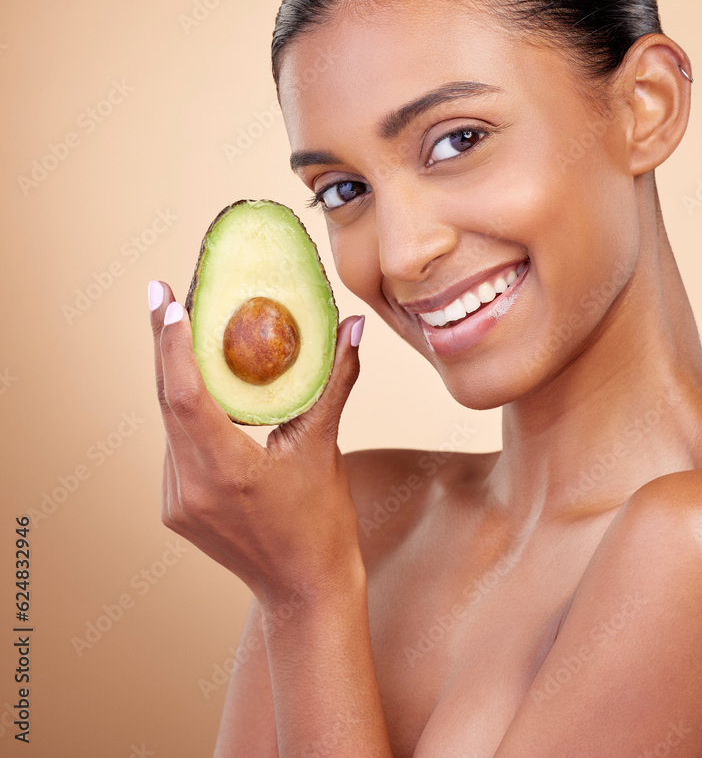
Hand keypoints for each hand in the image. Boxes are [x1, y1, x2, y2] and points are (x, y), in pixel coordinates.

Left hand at [148, 280, 365, 609]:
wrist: (305, 590)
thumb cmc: (323, 524)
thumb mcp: (327, 447)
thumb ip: (335, 381)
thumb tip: (352, 327)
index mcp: (225, 472)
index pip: (184, 396)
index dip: (173, 345)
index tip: (168, 302)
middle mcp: (189, 487)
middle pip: (166, 401)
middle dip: (165, 346)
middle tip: (164, 295)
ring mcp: (176, 500)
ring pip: (168, 423)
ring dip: (176, 377)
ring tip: (184, 329)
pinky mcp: (176, 507)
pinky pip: (176, 445)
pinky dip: (186, 410)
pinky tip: (201, 385)